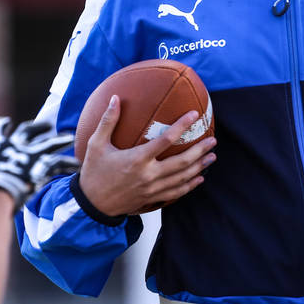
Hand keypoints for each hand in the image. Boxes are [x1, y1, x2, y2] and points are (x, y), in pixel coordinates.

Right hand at [0, 118, 77, 208]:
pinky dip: (67, 164)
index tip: (5, 122)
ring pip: (48, 143)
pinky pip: (58, 164)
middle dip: (37, 128)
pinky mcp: (40, 166)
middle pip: (27, 131)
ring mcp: (28, 154)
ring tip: (68, 138)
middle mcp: (12, 145)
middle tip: (46, 126)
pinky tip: (77, 166)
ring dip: (58, 140)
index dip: (0, 126)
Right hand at [77, 95, 216, 215]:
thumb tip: (114, 98)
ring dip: (199, 167)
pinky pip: (176, 192)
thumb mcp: (96, 145)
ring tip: (212, 156)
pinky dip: (190, 185)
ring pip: (182, 178)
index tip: (194, 115)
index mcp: (137, 159)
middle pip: (182, 162)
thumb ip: (108, 121)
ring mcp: (152, 189)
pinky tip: (199, 178)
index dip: (182, 126)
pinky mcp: (152, 199)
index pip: (166, 140)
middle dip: (200, 150)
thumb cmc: (93, 172)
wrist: (91, 204)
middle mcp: (148, 175)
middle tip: (212, 140)